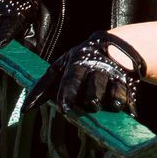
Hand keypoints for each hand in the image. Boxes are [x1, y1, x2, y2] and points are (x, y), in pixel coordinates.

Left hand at [24, 31, 147, 115]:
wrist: (117, 46)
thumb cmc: (82, 61)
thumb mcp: (63, 66)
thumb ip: (44, 86)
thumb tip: (26, 109)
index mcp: (79, 64)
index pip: (72, 79)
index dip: (68, 93)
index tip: (64, 107)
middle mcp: (97, 70)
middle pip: (94, 89)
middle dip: (92, 98)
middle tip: (90, 104)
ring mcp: (115, 77)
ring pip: (113, 92)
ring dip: (112, 100)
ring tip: (113, 105)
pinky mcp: (129, 84)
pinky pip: (130, 97)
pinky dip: (129, 105)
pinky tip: (129, 111)